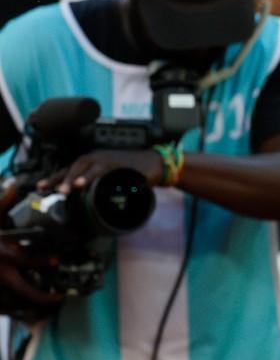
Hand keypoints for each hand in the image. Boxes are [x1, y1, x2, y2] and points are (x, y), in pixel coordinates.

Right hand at [0, 179, 62, 310]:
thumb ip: (2, 202)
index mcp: (1, 254)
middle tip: (60, 297)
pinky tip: (27, 310)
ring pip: (14, 304)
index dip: (44, 261)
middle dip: (44, 296)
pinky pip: (3, 308)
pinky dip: (15, 311)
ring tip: (48, 305)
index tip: (58, 260)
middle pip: (25, 291)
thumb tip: (14, 183)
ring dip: (31, 307)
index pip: (27, 260)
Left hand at [38, 150, 162, 193]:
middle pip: (75, 165)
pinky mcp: (120, 163)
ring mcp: (109, 159)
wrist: (158, 165)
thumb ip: (100, 187)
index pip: (71, 168)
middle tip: (50, 190)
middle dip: (61, 178)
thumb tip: (84, 201)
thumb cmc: (135, 173)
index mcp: (95, 162)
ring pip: (86, 166)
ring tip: (65, 189)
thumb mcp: (114, 179)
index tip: (41, 187)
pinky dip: (92, 176)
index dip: (56, 177)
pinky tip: (83, 183)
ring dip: (74, 177)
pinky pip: (103, 170)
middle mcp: (100, 157)